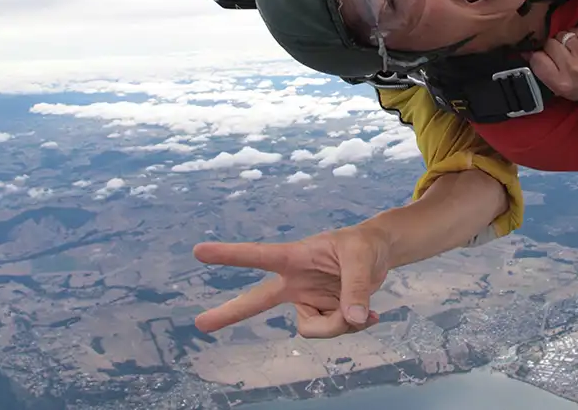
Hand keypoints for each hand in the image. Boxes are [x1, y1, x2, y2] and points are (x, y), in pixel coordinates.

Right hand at [192, 223, 390, 338]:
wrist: (379, 255)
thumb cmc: (364, 245)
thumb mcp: (362, 258)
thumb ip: (355, 288)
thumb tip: (352, 319)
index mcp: (296, 256)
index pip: (259, 256)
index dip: (230, 255)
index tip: (199, 251)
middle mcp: (295, 281)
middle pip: (258, 300)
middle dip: (230, 312)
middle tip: (200, 323)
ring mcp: (306, 300)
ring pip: (313, 328)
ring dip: (339, 324)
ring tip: (361, 306)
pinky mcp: (321, 314)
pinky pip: (332, 331)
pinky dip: (352, 325)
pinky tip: (368, 314)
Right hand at [528, 27, 577, 101]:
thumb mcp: (565, 89)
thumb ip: (545, 72)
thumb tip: (526, 53)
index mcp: (561, 83)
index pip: (536, 59)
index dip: (539, 56)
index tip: (545, 58)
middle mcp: (571, 67)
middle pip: (548, 44)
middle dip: (554, 47)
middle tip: (566, 55)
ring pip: (562, 35)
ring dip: (567, 40)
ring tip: (577, 51)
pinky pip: (576, 31)